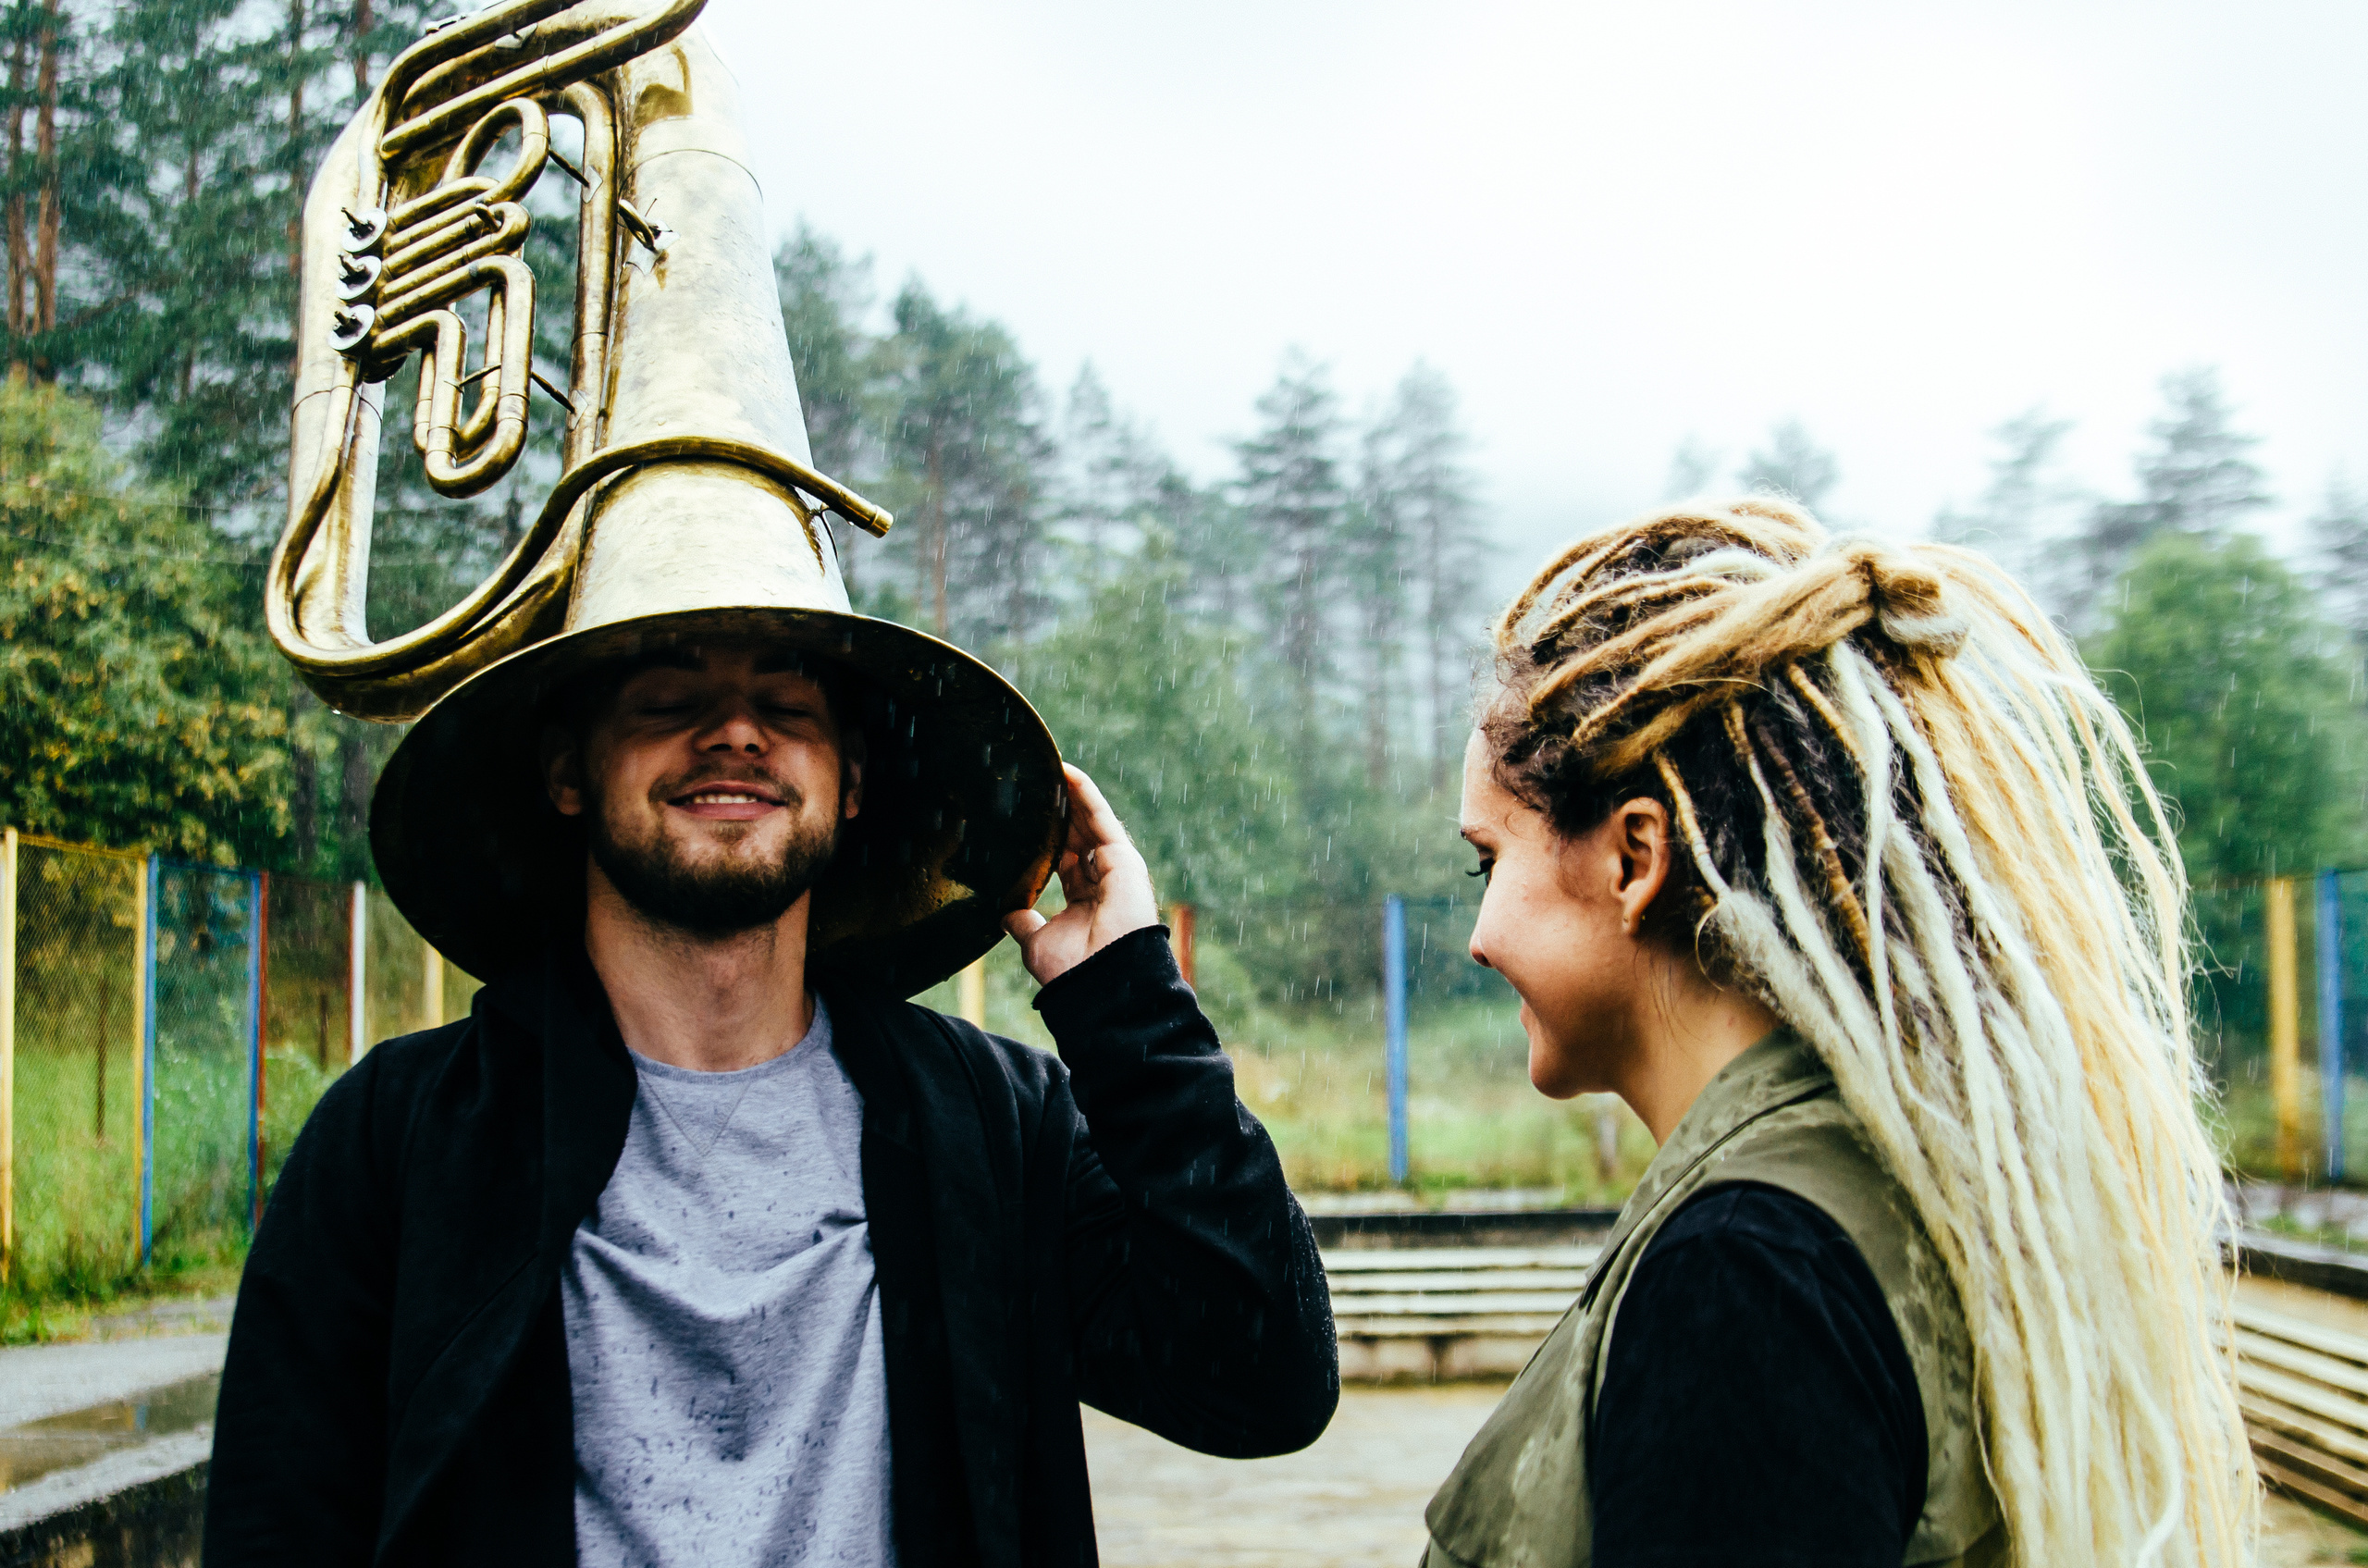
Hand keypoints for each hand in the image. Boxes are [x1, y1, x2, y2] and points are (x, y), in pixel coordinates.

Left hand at [1005, 763, 1159, 985]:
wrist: (1099, 983)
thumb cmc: (1071, 971)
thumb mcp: (1036, 943)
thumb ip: (1024, 924)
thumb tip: (1006, 915)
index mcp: (1084, 903)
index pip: (1065, 862)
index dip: (1047, 839)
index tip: (1026, 820)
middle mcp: (1103, 884)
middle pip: (1078, 837)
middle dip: (1058, 812)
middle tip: (1033, 785)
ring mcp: (1116, 870)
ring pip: (1089, 823)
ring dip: (1069, 796)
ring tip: (1046, 770)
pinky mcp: (1124, 859)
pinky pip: (1102, 819)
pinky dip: (1085, 795)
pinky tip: (1067, 773)